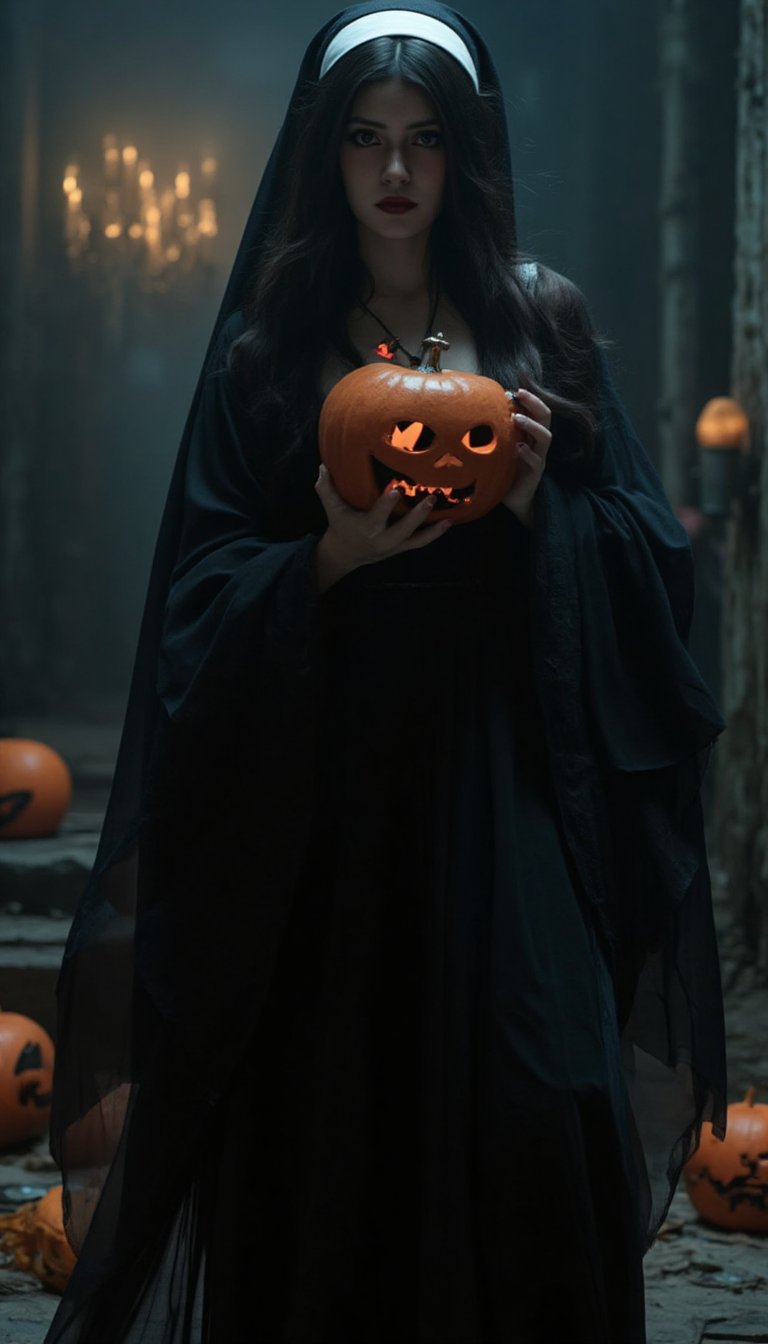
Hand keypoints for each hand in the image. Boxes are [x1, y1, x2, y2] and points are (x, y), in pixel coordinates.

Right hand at [314, 464, 451, 588]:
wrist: (346, 554)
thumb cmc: (340, 524)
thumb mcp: (331, 508)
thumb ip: (325, 488)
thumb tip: (322, 466)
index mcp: (367, 527)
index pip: (378, 515)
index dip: (387, 503)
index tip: (396, 488)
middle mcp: (382, 539)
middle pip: (402, 529)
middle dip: (417, 516)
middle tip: (430, 498)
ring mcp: (394, 545)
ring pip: (416, 539)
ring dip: (433, 529)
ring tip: (448, 517)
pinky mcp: (402, 547)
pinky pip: (420, 542)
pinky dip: (435, 534)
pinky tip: (448, 522)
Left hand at [502, 387, 551, 527]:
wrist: (514, 501)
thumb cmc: (504, 471)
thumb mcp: (499, 448)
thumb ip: (496, 432)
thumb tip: (475, 413)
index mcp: (531, 435)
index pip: (537, 411)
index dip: (530, 398)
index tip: (516, 389)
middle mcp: (538, 444)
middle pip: (546, 418)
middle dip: (535, 403)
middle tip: (520, 394)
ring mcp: (538, 459)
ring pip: (545, 437)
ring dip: (531, 425)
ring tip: (517, 418)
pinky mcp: (535, 474)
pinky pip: (535, 461)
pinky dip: (527, 454)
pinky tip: (518, 448)